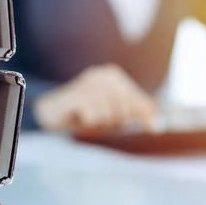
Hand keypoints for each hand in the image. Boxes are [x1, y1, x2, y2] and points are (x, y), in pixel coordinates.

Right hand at [34, 64, 157, 131]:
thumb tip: (156, 125)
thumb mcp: (109, 113)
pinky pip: (94, 116)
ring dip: (101, 122)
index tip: (154, 129)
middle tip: (104, 123)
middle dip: (118, 120)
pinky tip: (80, 117)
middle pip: (127, 105)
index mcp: (114, 77)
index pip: (137, 97)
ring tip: (89, 120)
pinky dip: (89, 123)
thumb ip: (130, 115)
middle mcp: (104, 76)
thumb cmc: (82, 114)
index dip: (146, 114)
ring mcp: (91, 83)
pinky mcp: (78, 94)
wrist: (49, 112)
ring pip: (110, 113)